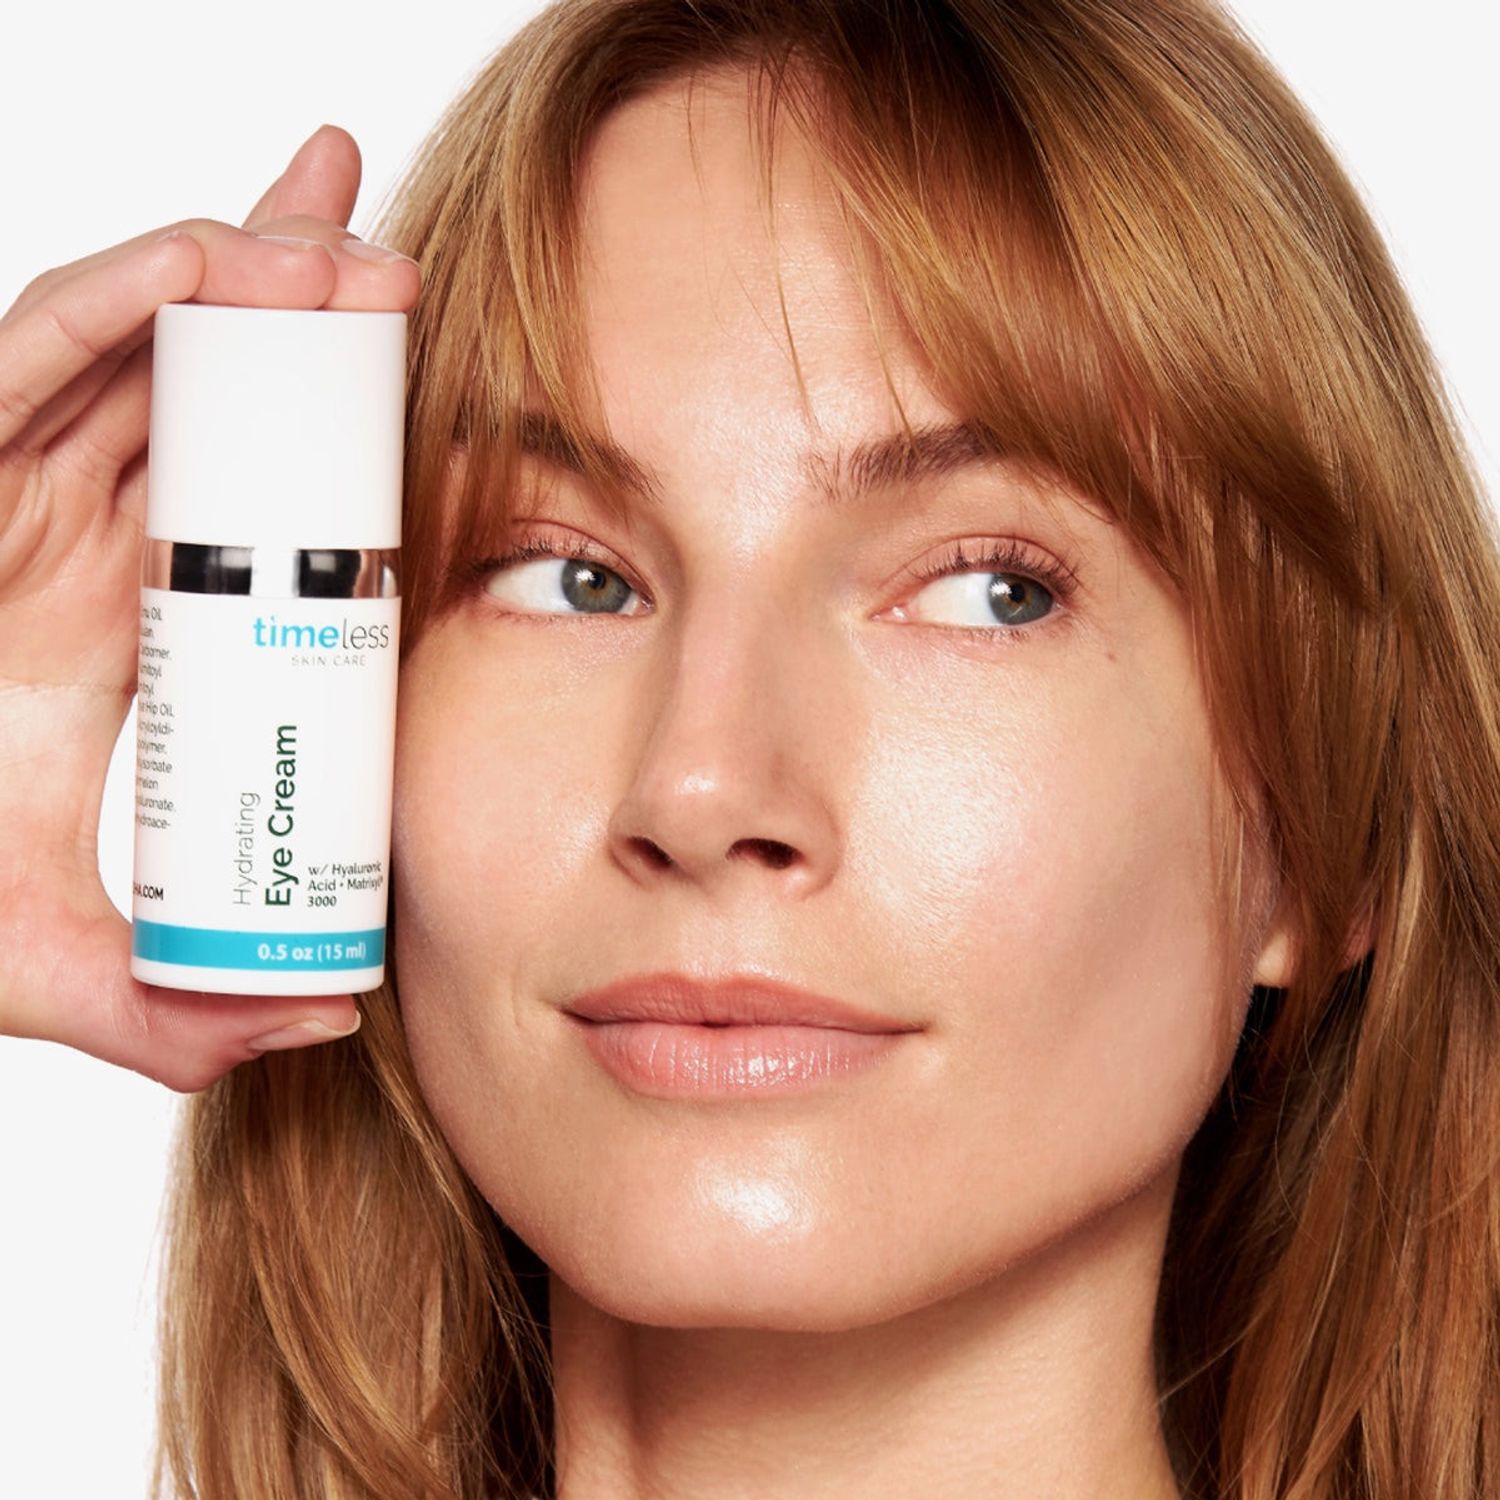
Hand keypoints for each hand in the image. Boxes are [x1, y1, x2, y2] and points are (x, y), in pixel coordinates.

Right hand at [0, 124, 417, 1090]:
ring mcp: (6, 493)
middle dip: (303, 317)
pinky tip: (209, 263)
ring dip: (243, 282)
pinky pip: (29, 355)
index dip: (338, 438)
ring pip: (137, 352)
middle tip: (403, 269)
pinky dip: (116, 302)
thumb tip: (331, 1018)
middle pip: (210, 394)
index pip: (255, 502)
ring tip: (347, 239)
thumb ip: (181, 1009)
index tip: (433, 400)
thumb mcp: (59, 963)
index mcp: (129, 620)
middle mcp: (74, 535)